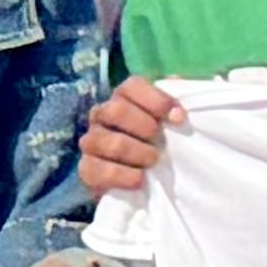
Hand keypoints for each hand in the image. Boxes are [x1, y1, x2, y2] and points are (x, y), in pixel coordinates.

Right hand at [81, 75, 180, 199]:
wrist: (144, 179)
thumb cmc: (162, 141)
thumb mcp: (173, 119)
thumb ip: (178, 99)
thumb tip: (178, 87)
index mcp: (124, 97)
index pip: (132, 86)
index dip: (157, 101)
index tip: (179, 118)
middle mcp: (102, 115)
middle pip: (116, 111)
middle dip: (145, 127)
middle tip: (161, 142)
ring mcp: (91, 141)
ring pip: (107, 141)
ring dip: (135, 152)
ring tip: (153, 161)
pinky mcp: (87, 169)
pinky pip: (95, 169)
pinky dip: (121, 175)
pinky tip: (140, 179)